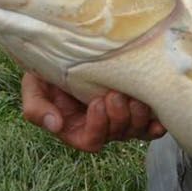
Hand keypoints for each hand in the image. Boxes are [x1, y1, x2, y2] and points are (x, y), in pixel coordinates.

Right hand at [21, 71, 164, 151]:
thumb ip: (36, 107)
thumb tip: (54, 125)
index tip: (97, 102)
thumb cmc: (48, 70)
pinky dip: (155, 125)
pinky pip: (150, 126)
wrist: (68, 49)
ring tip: (133, 96)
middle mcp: (100, 126)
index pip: (91, 141)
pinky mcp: (135, 107)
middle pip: (117, 135)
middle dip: (119, 117)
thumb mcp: (33, 86)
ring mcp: (119, 118)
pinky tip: (158, 119)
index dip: (97, 127)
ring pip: (135, 130)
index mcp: (76, 128)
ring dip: (137, 117)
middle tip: (115, 94)